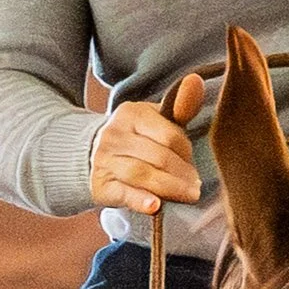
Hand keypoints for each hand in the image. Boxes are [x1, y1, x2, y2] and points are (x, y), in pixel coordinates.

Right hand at [89, 72, 205, 215]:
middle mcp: (115, 134)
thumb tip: (196, 81)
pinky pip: (123, 193)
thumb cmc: (136, 138)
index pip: (170, 135)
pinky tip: (155, 207)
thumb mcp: (156, 120)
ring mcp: (105, 160)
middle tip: (196, 187)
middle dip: (182, 174)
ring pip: (142, 174)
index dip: (186, 153)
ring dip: (170, 188)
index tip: (192, 165)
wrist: (92, 155)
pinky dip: (140, 200)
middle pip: (158, 157)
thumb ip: (180, 107)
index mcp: (132, 113)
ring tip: (188, 196)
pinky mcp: (100, 185)